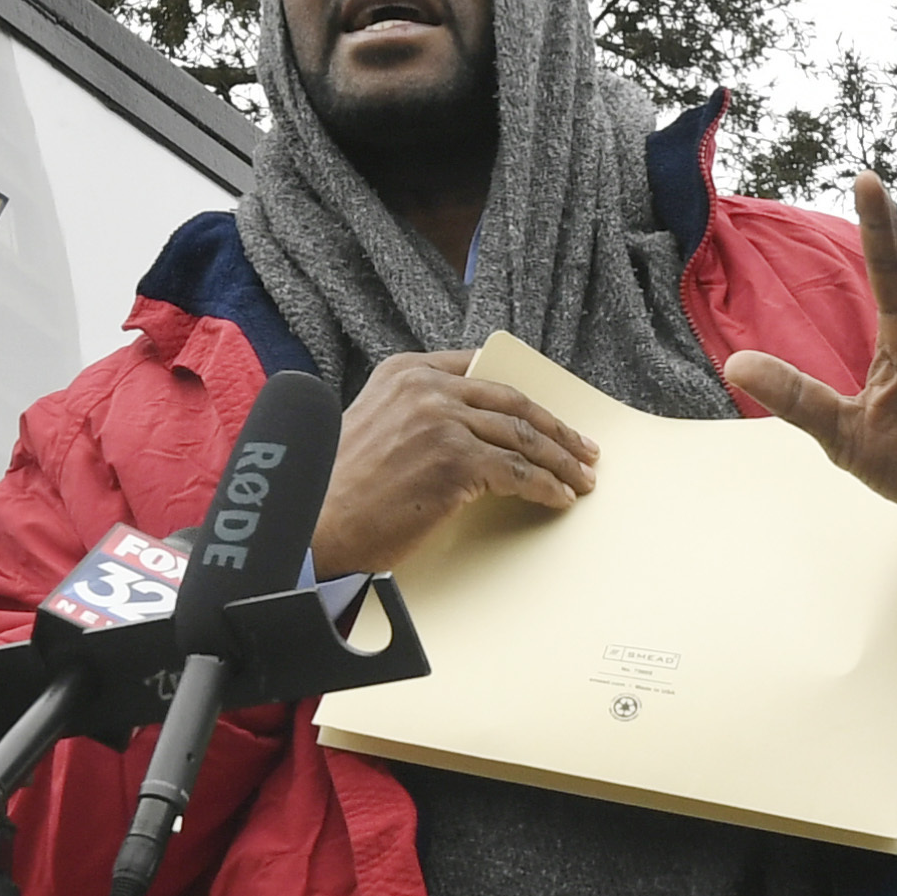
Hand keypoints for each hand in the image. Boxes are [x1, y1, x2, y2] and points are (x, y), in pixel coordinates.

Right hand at [307, 349, 599, 577]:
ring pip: (522, 436)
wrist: (314, 524)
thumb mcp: (370, 425)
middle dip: (555, 428)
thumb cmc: (336, 491)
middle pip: (511, 402)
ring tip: (580, 478)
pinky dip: (546, 487)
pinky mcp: (455, 461)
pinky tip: (558, 498)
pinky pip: (518, 472)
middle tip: (582, 449)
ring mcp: (442, 421)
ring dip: (560, 460)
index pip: (481, 372)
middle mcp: (426, 388)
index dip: (521, 397)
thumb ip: (413, 414)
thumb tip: (467, 433)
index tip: (545, 414)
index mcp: (404, 372)